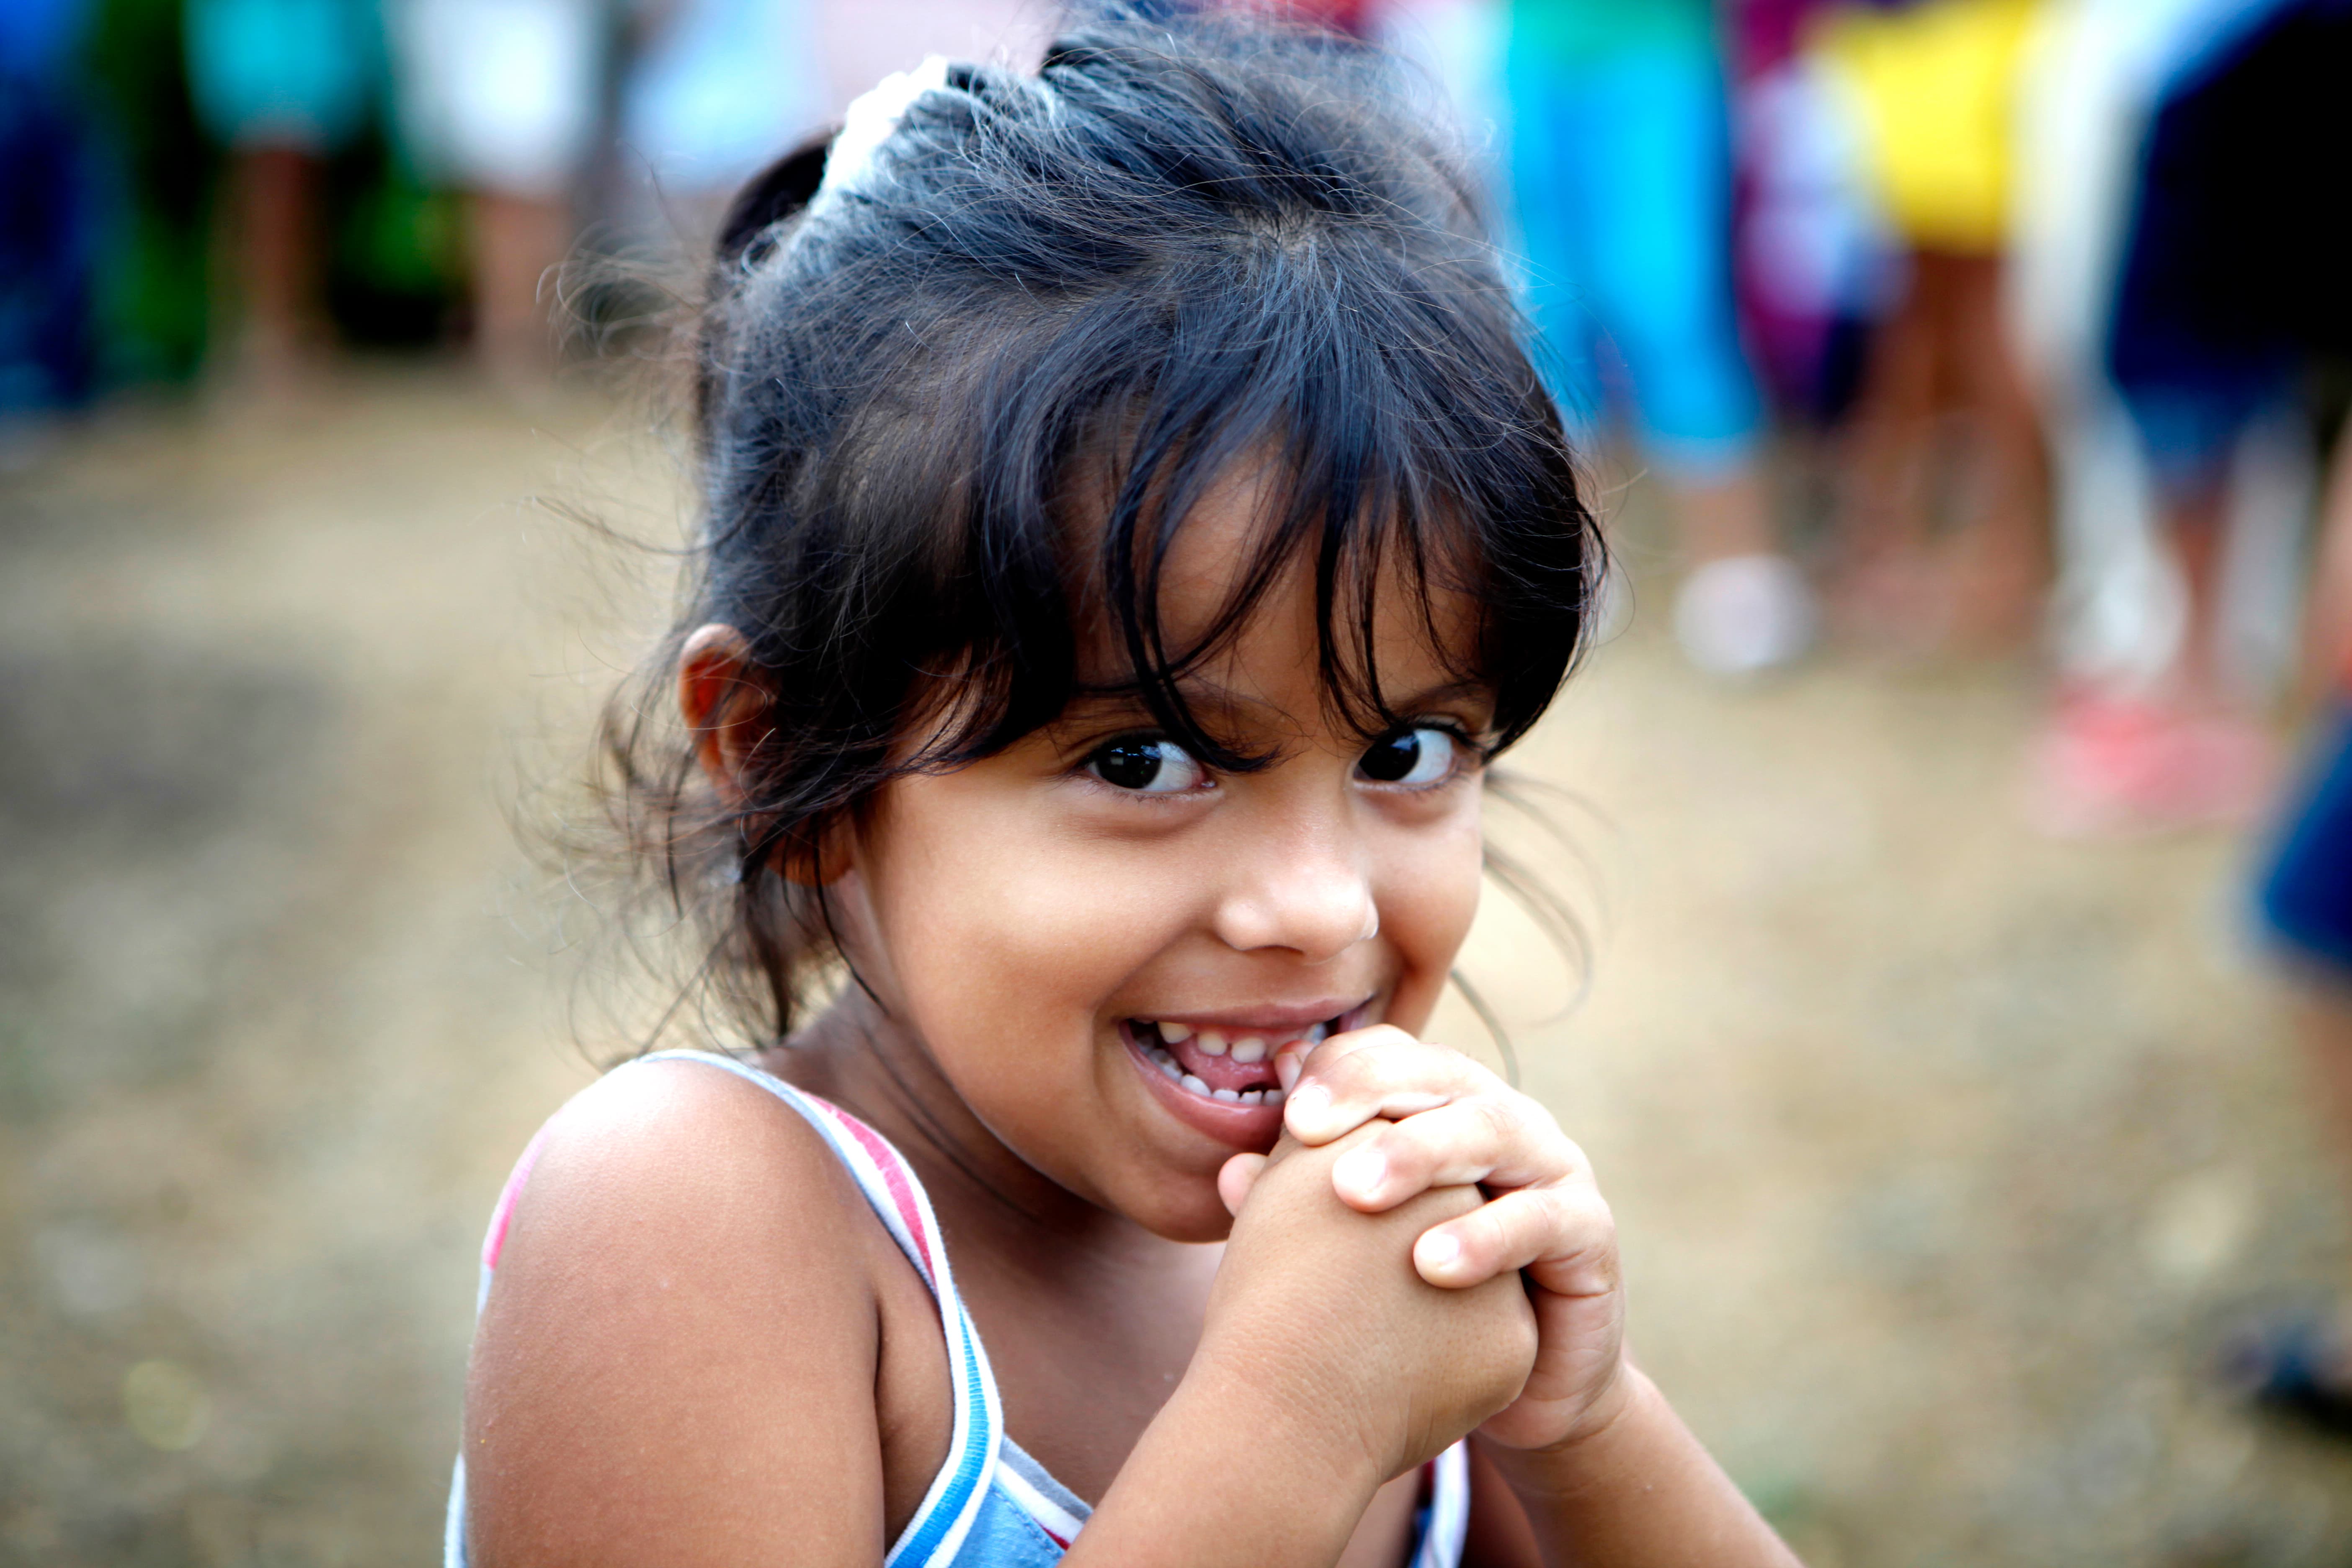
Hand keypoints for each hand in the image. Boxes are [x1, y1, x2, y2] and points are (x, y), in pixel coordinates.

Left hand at [1218, 1027, 1628, 1452]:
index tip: (1284, 1111)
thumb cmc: (1421, 1303)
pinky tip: (1429, 1264)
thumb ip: (1302, 1204)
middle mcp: (1502, 1119)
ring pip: (1494, 1131)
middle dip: (1371, 1095)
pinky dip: (1486, 1237)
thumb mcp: (1360, 1248)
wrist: (1516, 1386)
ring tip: (1354, 1193)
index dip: (1340, 1071)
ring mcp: (1553, 1167)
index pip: (1392, 1057)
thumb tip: (1227, 1167)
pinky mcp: (1589, 1231)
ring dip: (1421, 1153)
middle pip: (1440, 1076)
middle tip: (1305, 1132)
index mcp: (1442, 1106)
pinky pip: (1541, 1219)